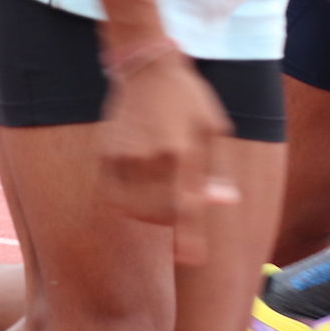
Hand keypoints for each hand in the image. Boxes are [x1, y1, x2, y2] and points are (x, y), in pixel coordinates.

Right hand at [99, 50, 238, 264]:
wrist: (147, 69)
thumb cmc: (189, 100)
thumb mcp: (214, 129)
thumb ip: (216, 170)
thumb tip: (223, 203)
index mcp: (186, 150)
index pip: (189, 206)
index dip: (190, 238)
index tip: (191, 260)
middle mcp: (154, 156)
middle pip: (161, 214)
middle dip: (174, 219)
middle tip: (181, 205)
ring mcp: (125, 156)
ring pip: (136, 209)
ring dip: (152, 212)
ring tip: (162, 190)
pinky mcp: (106, 155)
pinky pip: (115, 196)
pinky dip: (129, 201)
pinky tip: (141, 185)